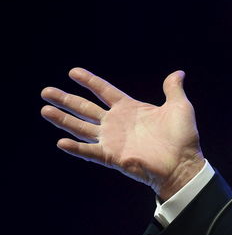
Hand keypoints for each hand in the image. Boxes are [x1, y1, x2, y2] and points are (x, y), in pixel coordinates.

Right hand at [41, 67, 205, 199]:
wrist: (183, 163)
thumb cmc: (183, 136)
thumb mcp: (179, 106)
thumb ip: (173, 89)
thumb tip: (179, 72)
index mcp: (130, 108)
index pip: (104, 91)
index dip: (89, 81)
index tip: (73, 72)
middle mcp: (117, 123)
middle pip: (85, 108)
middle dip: (65, 100)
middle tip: (45, 91)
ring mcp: (112, 140)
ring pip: (81, 127)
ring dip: (63, 120)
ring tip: (44, 110)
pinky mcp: (112, 156)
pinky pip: (90, 151)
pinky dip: (76, 148)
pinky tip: (61, 142)